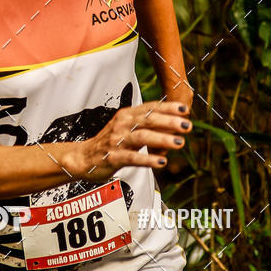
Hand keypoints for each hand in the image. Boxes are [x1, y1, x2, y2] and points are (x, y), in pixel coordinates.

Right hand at [63, 100, 191, 182]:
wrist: (83, 158)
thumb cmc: (110, 143)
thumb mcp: (127, 129)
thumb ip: (148, 126)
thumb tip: (176, 125)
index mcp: (127, 115)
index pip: (150, 108)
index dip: (168, 108)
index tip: (185, 109)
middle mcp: (122, 124)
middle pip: (148, 120)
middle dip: (169, 122)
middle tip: (187, 125)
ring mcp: (116, 140)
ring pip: (142, 137)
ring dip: (162, 139)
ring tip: (180, 143)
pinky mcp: (113, 157)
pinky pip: (132, 158)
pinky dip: (148, 159)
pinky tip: (162, 162)